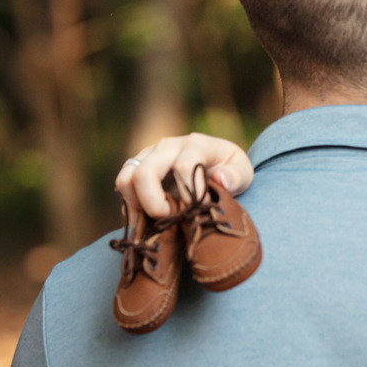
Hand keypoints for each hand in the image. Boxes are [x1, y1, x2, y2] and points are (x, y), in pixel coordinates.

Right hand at [115, 133, 252, 224]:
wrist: (216, 165)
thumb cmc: (230, 171)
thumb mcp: (244, 172)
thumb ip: (236, 176)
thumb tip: (219, 178)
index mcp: (196, 144)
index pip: (184, 166)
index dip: (190, 193)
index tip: (200, 210)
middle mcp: (167, 147)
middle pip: (145, 172)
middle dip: (154, 202)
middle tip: (170, 218)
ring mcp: (148, 156)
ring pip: (126, 178)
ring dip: (137, 205)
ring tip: (158, 220)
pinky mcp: (137, 169)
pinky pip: (123, 188)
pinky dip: (131, 207)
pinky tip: (147, 221)